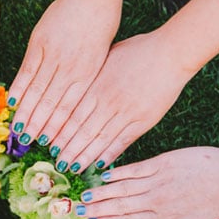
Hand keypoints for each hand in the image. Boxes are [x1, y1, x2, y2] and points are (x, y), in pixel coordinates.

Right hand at [8, 0, 121, 157]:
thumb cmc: (101, 27)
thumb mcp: (100, 59)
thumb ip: (85, 81)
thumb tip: (77, 105)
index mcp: (88, 76)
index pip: (70, 110)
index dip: (58, 130)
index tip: (49, 146)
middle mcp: (71, 70)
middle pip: (52, 106)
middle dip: (39, 128)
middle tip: (27, 145)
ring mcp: (54, 57)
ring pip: (38, 92)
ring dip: (27, 113)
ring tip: (17, 131)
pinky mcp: (40, 44)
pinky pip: (27, 71)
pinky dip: (19, 88)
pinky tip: (12, 103)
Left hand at [53, 31, 195, 173]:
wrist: (171, 52)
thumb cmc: (138, 50)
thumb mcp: (106, 57)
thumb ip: (90, 74)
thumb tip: (73, 84)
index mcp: (96, 84)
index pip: (71, 113)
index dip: (58, 131)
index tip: (47, 144)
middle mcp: (107, 100)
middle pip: (82, 130)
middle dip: (67, 149)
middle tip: (57, 163)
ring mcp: (126, 112)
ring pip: (100, 139)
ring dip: (85, 156)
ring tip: (73, 168)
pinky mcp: (143, 120)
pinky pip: (122, 141)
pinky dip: (109, 153)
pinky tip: (99, 165)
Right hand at [76, 146, 218, 218]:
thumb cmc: (217, 202)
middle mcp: (156, 201)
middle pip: (119, 209)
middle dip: (96, 214)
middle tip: (77, 217)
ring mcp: (157, 181)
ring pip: (122, 190)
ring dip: (101, 195)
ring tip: (83, 199)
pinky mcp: (160, 163)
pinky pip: (133, 170)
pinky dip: (117, 174)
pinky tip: (103, 177)